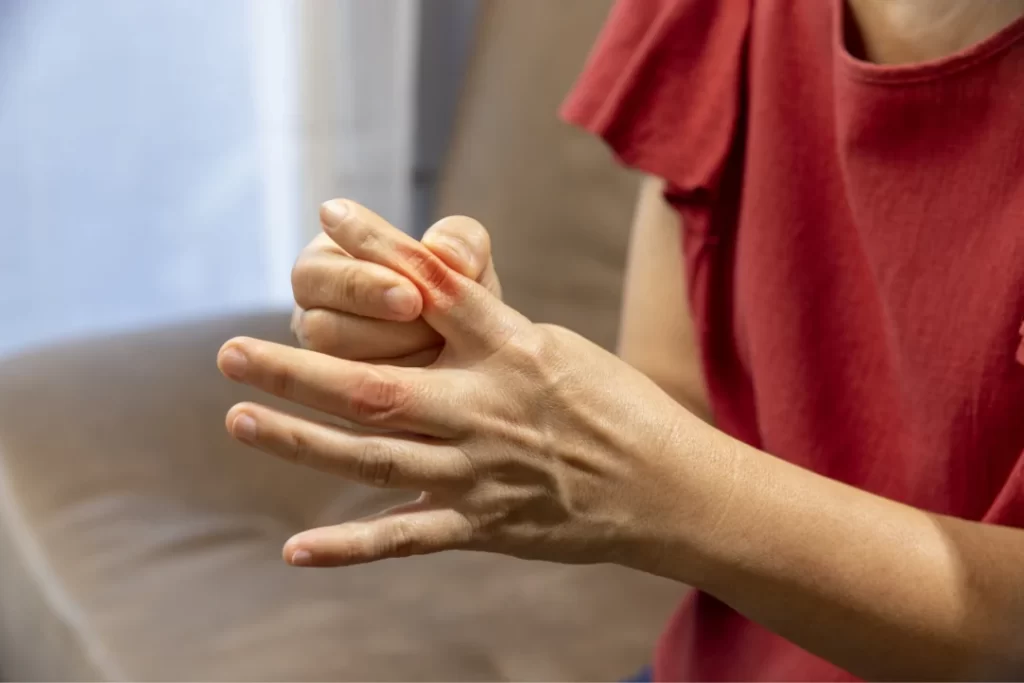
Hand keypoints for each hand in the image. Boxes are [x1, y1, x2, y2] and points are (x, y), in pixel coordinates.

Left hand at [218, 202, 718, 570]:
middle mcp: (489, 410)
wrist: (669, 487)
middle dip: (298, 368)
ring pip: (377, 459)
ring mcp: (483, 473)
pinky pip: (408, 539)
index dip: (379, 249)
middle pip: (376, 386)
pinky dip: (351, 546)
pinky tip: (295, 549)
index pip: (436, 289)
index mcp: (513, 352)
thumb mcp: (555, 348)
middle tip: (230, 352)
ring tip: (239, 421)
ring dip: (303, 444)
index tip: (328, 215)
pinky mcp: (486, 526)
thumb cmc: (615, 406)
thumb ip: (488, 328)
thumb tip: (428, 291)